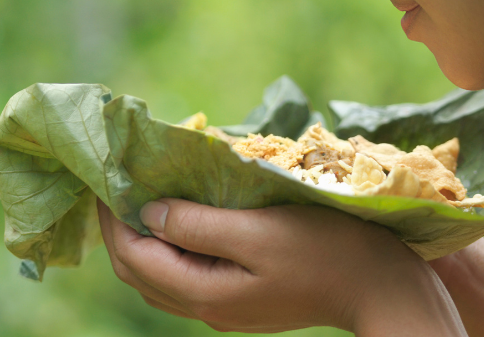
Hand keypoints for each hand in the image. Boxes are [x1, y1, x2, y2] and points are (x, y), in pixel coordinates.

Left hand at [96, 198, 464, 334]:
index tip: (102, 175)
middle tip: (111, 183)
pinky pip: (186, 276)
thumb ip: (198, 225)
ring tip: (135, 197)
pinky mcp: (242, 300)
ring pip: (160, 277)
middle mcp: (207, 308)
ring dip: (141, 239)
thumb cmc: (326, 250)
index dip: (111, 217)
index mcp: (204, 292)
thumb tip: (148, 213)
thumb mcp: (258, 231)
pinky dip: (169, 248)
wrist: (380, 287)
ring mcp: (225, 308)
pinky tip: (177, 218)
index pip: (133, 256)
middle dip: (117, 229)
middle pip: (139, 272)